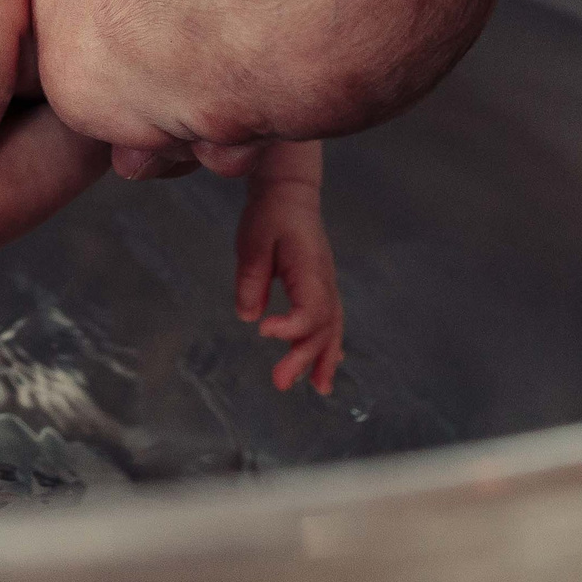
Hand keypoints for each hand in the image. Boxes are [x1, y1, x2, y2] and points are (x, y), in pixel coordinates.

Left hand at [236, 179, 343, 393]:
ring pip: (332, 327)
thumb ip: (251, 278)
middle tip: (280, 382)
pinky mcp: (321, 287)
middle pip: (322, 326)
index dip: (291, 328)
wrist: (290, 193)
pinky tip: (325, 366)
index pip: (310, 309)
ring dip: (325, 358)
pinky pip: (330, 320)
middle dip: (304, 357)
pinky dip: (329, 344)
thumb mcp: (253, 241)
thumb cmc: (270, 214)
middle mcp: (325, 282)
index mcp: (310, 269)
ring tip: (319, 389)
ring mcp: (326, 285)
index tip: (264, 331)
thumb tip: (248, 316)